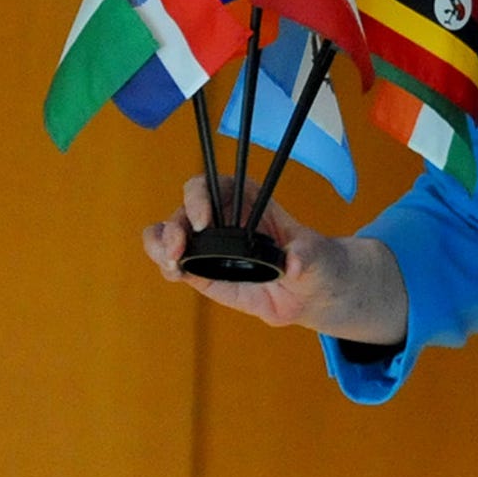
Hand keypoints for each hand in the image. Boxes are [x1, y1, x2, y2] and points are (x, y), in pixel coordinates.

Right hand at [144, 175, 409, 342]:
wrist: (310, 292)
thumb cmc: (315, 262)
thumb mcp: (316, 256)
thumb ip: (305, 256)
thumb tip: (292, 263)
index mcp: (248, 200)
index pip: (214, 184)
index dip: (201, 195)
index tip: (204, 221)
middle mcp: (221, 217)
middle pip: (184, 208)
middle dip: (174, 225)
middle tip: (179, 249)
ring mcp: (207, 242)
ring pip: (167, 232)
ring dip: (160, 244)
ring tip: (173, 263)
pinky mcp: (200, 268)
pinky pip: (172, 261)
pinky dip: (166, 265)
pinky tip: (175, 273)